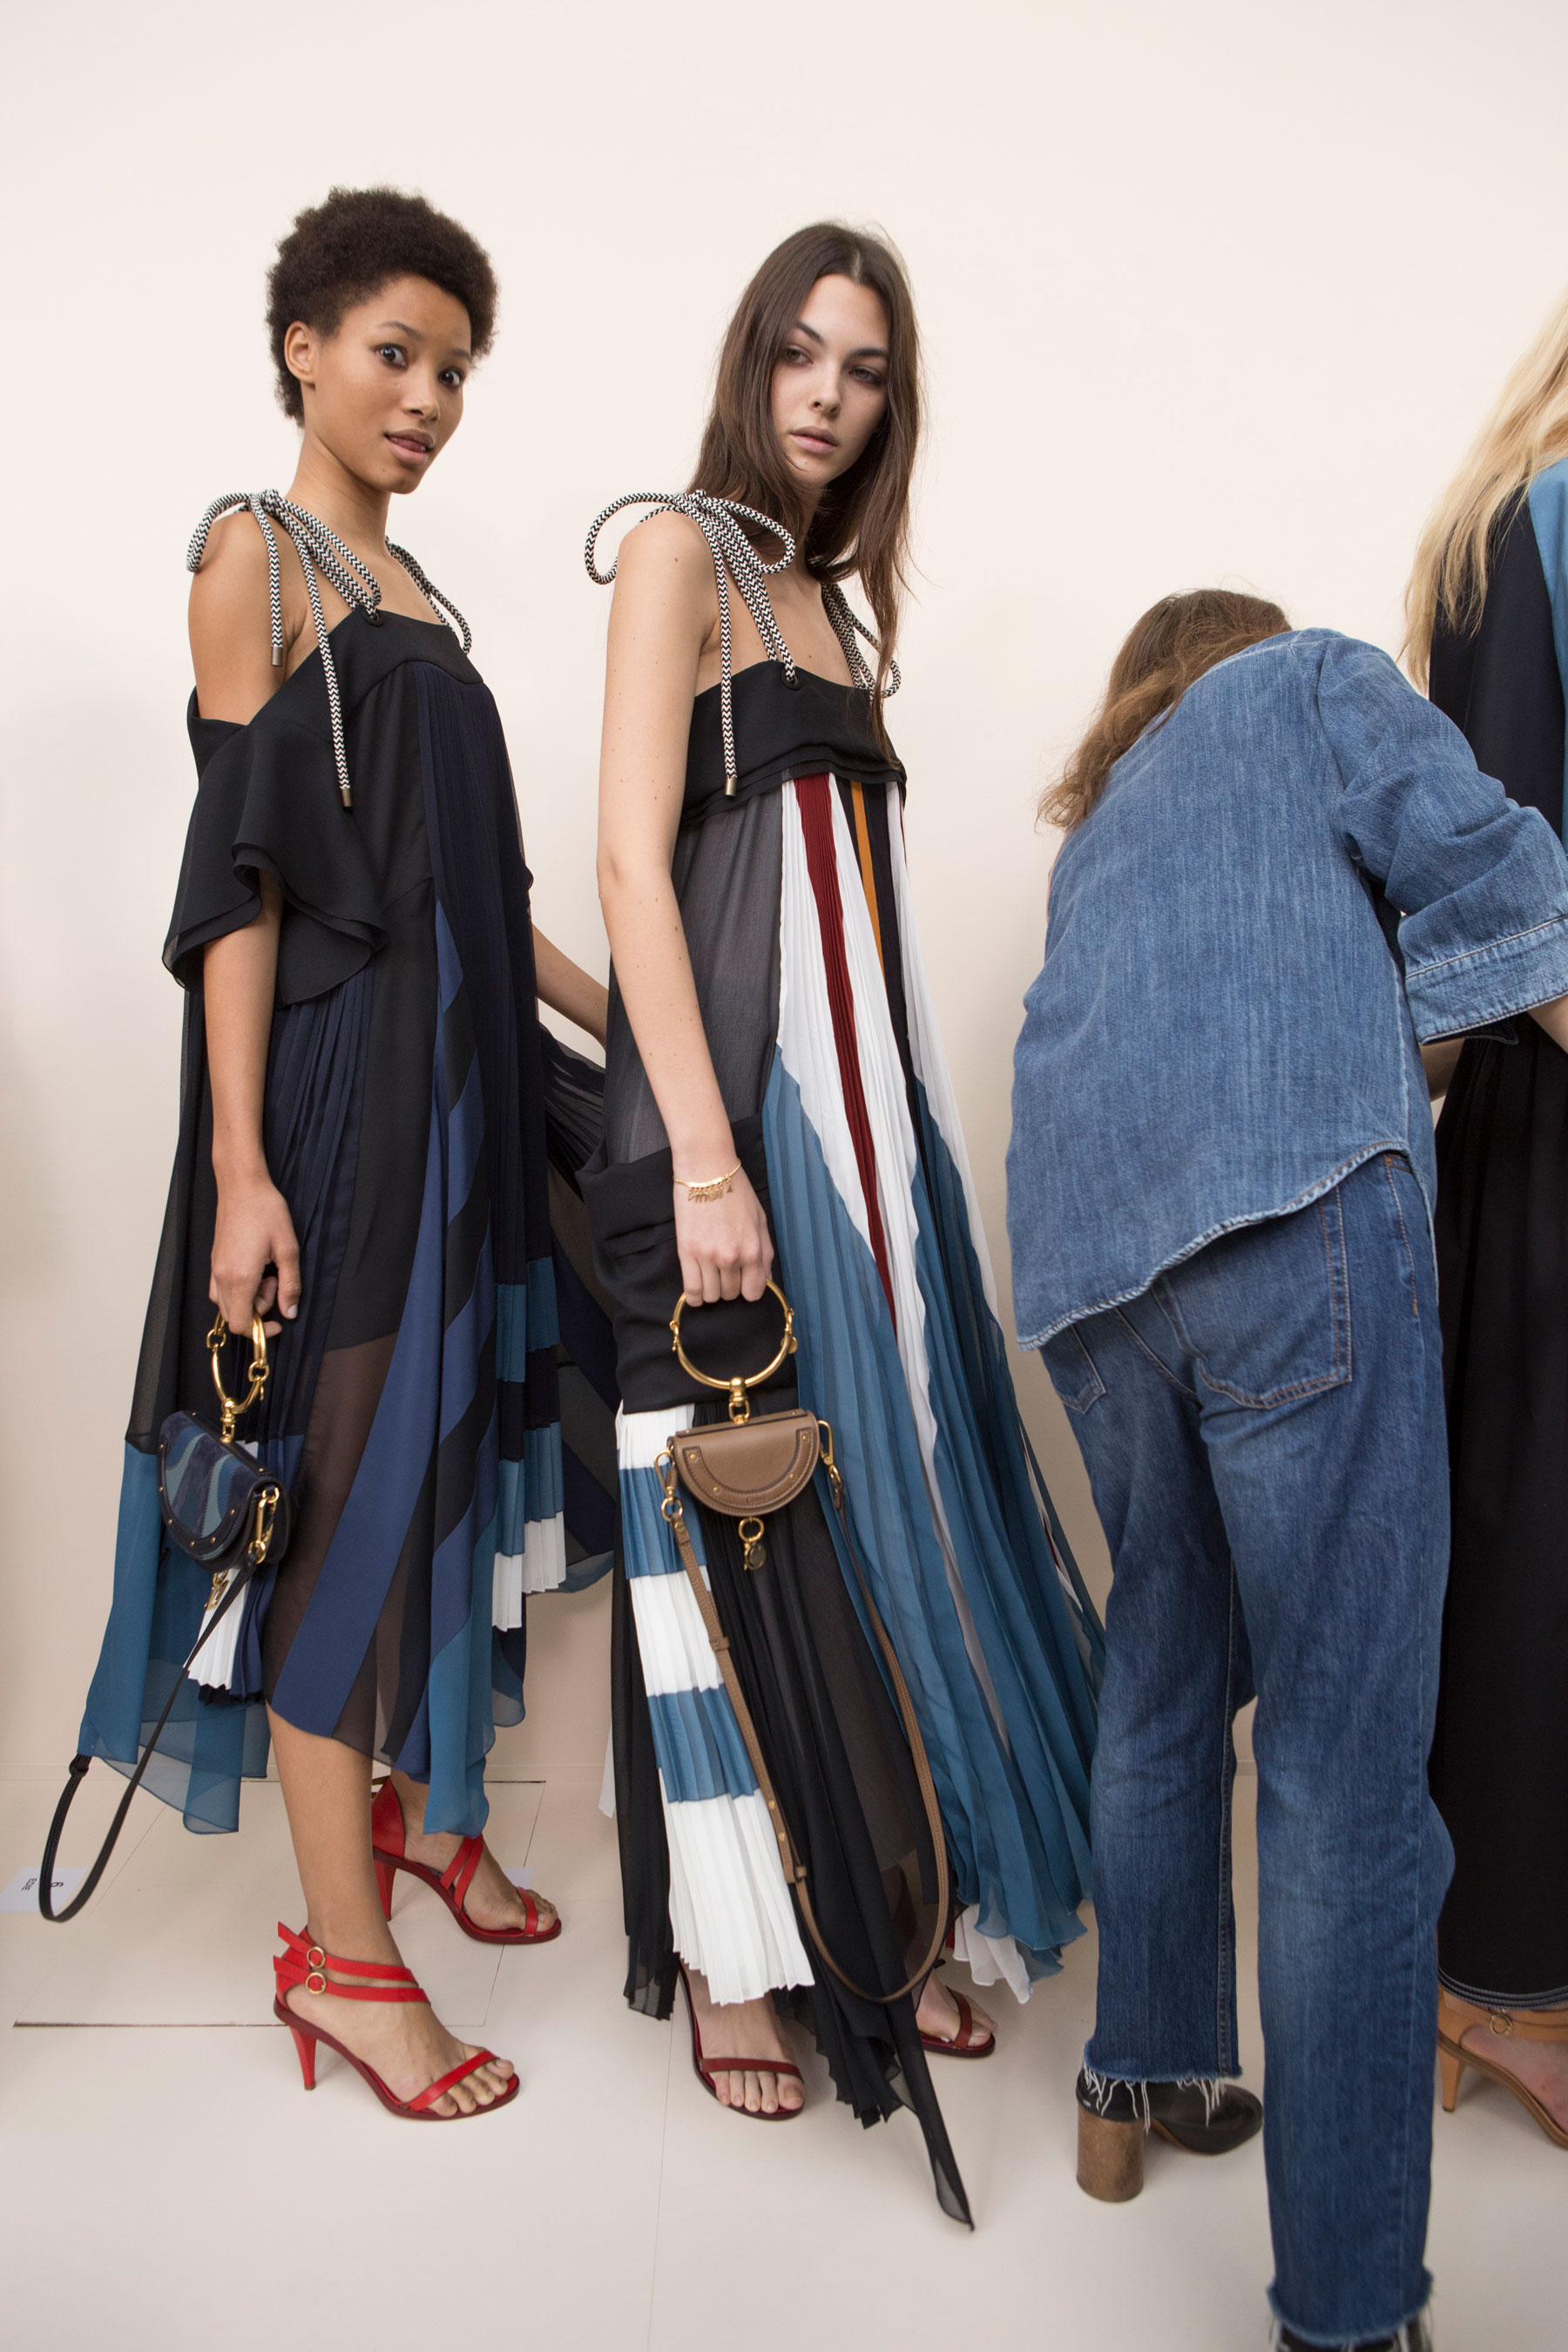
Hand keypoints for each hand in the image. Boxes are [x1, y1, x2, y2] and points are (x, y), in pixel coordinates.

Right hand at [210, 1173, 300, 1337]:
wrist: (242, 1186)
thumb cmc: (265, 1211)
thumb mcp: (288, 1249)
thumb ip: (290, 1285)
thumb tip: (289, 1312)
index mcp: (240, 1278)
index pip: (242, 1325)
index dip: (262, 1331)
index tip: (280, 1321)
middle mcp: (221, 1277)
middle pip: (234, 1318)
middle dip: (258, 1310)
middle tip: (275, 1282)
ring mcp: (214, 1269)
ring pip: (226, 1304)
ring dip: (248, 1299)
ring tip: (265, 1273)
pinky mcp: (214, 1262)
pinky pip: (221, 1290)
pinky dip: (238, 1290)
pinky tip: (254, 1269)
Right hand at [674, 1167, 772, 1303]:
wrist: (707, 1169)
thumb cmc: (736, 1190)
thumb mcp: (760, 1219)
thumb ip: (765, 1252)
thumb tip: (766, 1278)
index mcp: (753, 1250)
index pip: (754, 1292)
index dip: (749, 1290)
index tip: (743, 1282)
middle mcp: (731, 1257)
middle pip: (731, 1294)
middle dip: (730, 1287)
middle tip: (725, 1272)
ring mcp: (707, 1256)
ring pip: (711, 1295)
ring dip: (712, 1290)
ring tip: (710, 1276)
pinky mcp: (686, 1252)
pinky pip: (691, 1290)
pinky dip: (695, 1296)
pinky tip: (697, 1290)